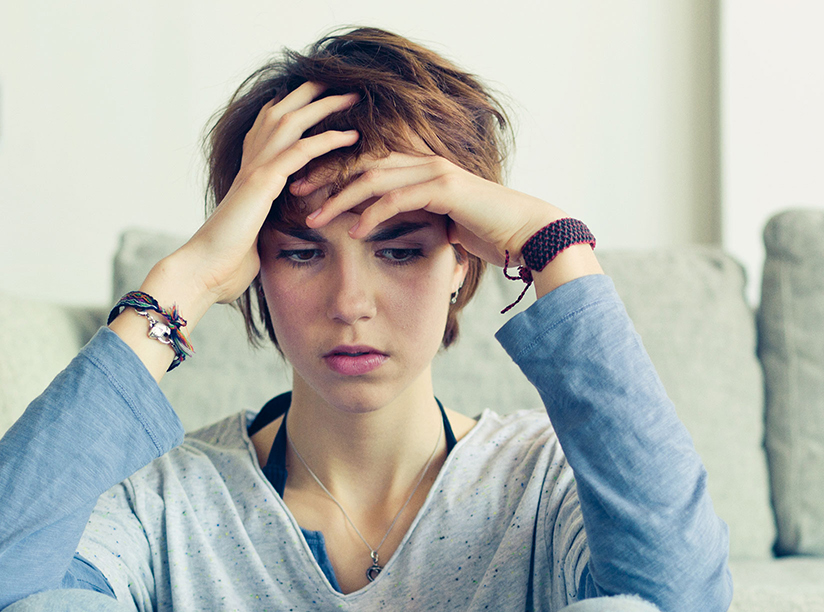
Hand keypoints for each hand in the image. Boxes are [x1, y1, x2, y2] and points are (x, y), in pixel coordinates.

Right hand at [151, 82, 360, 316]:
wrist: (204, 269)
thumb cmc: (229, 256)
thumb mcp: (257, 227)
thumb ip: (272, 212)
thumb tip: (292, 217)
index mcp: (249, 166)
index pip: (272, 121)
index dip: (296, 103)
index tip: (323, 93)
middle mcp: (250, 159)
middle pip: (283, 109)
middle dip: (313, 91)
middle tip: (344, 81)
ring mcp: (254, 168)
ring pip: (292, 121)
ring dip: (325, 106)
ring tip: (354, 96)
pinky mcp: (261, 183)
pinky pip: (299, 152)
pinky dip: (327, 141)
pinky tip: (351, 135)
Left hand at [291, 152, 567, 267]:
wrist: (529, 234)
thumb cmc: (489, 234)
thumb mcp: (443, 226)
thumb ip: (416, 222)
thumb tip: (390, 236)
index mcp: (422, 168)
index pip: (368, 165)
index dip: (335, 176)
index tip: (305, 192)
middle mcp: (425, 163)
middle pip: (363, 165)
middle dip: (327, 179)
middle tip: (295, 195)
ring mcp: (435, 172)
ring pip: (375, 179)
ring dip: (341, 198)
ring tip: (315, 217)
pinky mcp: (445, 189)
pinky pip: (398, 198)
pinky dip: (372, 213)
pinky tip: (353, 231)